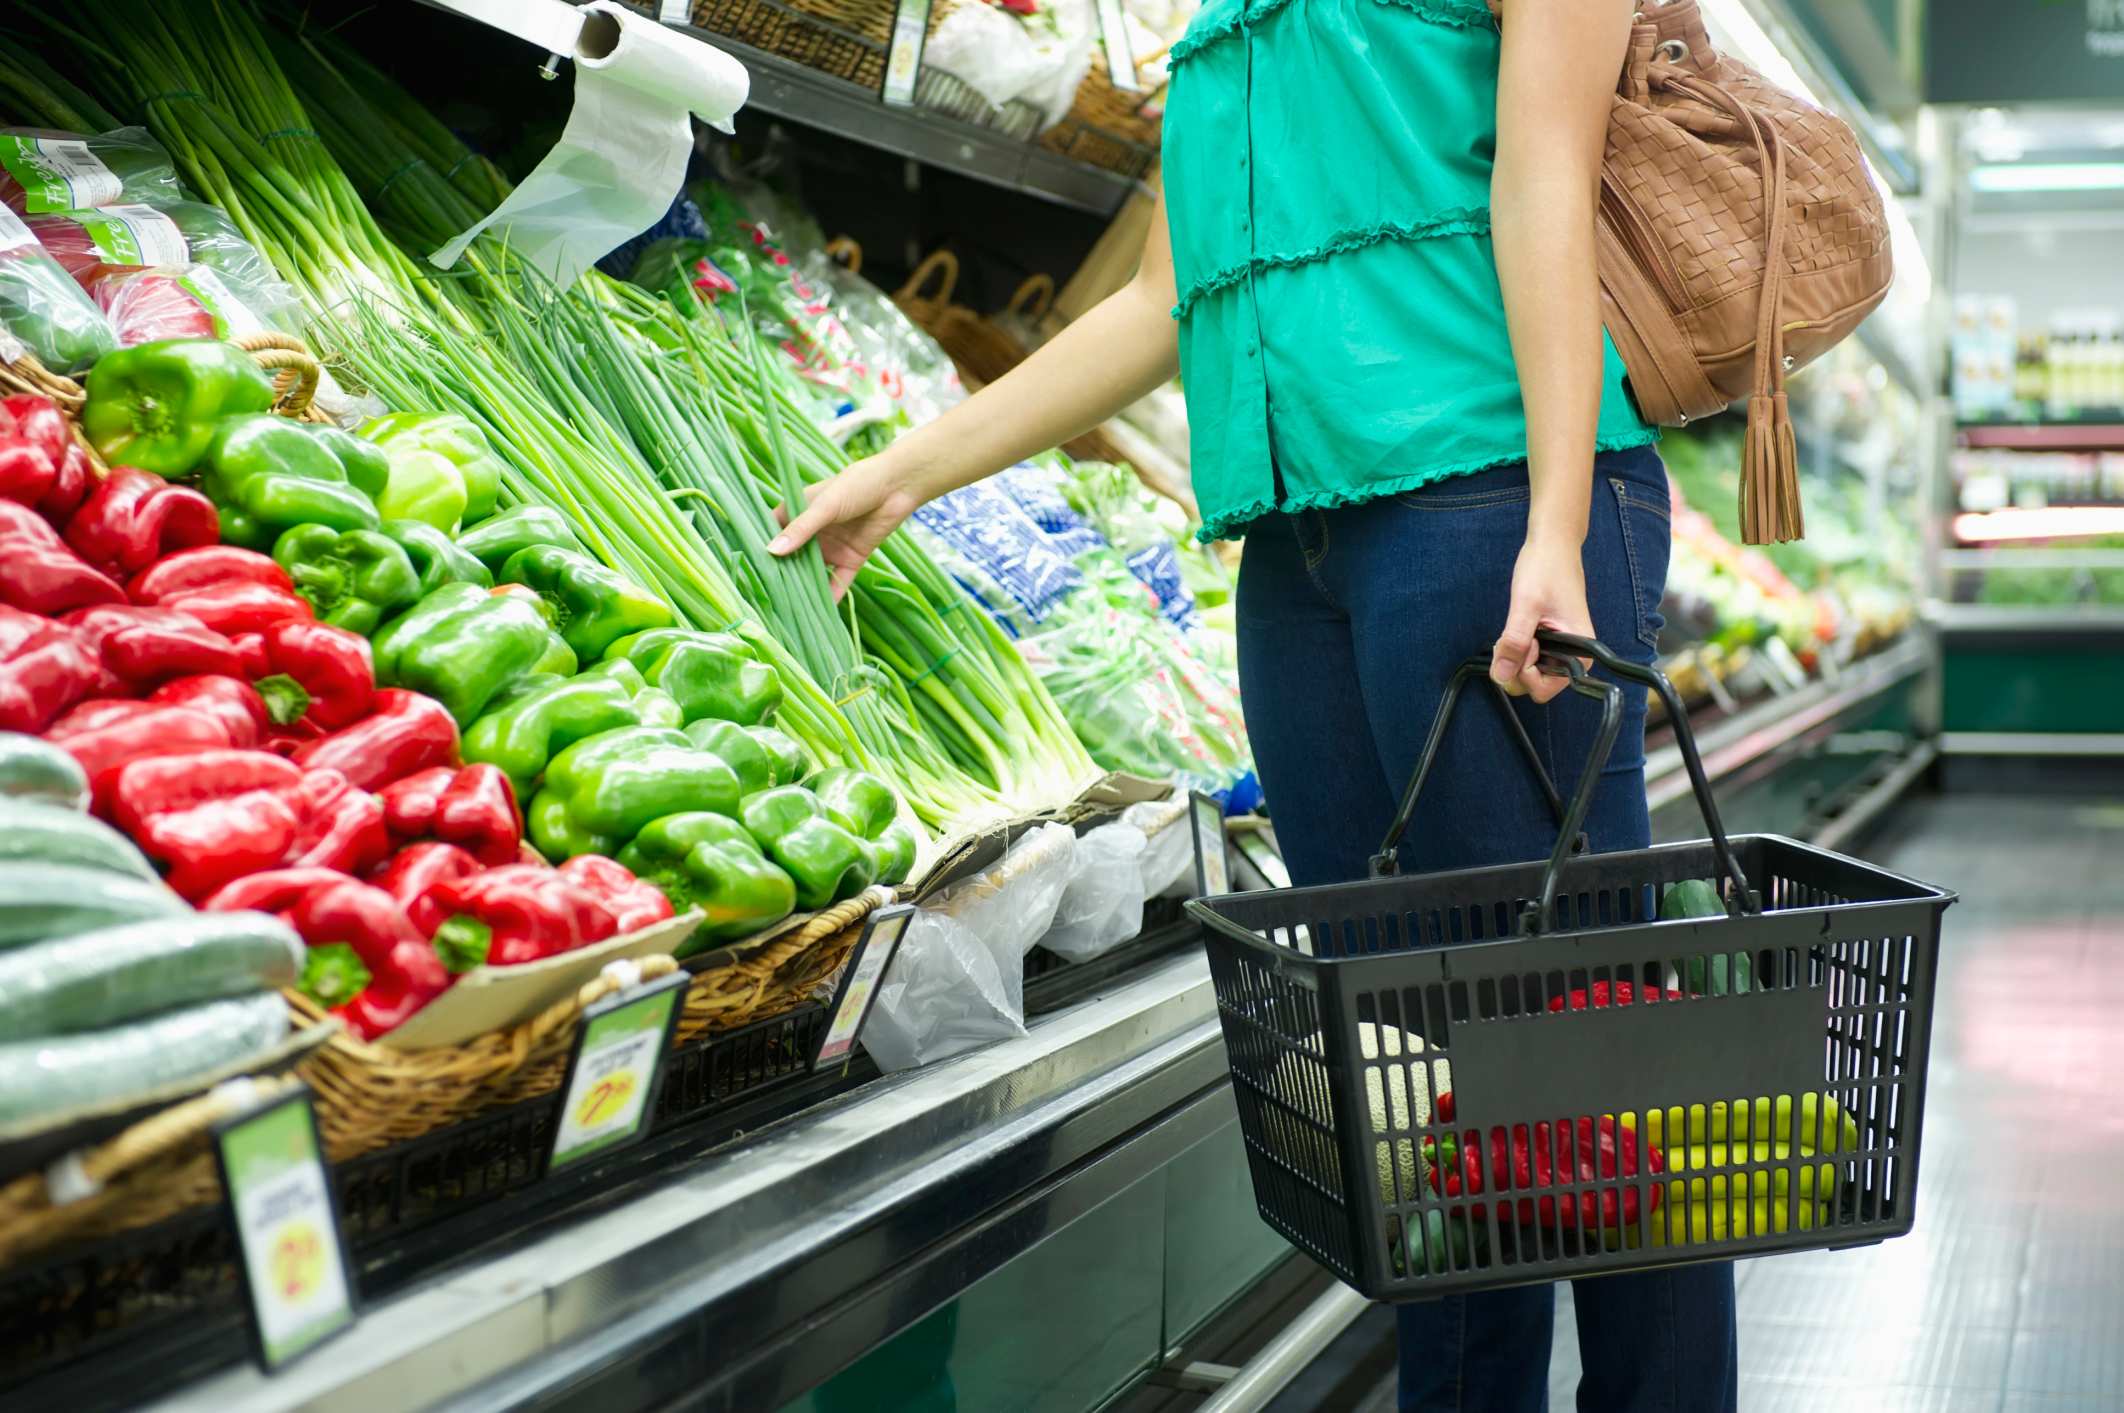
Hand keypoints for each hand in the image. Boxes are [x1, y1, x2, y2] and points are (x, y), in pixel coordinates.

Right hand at [767, 455, 922, 600]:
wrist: (897, 487)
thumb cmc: (857, 485)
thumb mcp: (825, 506)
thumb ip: (801, 529)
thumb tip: (772, 551)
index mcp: (799, 512)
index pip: (774, 532)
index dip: (764, 548)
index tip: (749, 568)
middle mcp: (812, 532)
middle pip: (792, 557)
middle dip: (782, 574)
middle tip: (766, 596)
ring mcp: (831, 547)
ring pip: (813, 572)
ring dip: (804, 588)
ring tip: (788, 610)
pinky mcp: (851, 559)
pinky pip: (838, 581)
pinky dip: (831, 596)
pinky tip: (821, 613)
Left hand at [1490, 534, 1592, 703]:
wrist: (1553, 545)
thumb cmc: (1545, 568)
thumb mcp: (1526, 605)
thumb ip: (1515, 642)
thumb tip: (1501, 677)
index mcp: (1579, 653)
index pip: (1543, 689)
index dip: (1524, 672)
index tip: (1523, 642)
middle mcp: (1574, 657)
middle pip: (1534, 684)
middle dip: (1516, 665)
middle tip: (1513, 632)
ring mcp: (1561, 650)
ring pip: (1529, 672)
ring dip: (1515, 655)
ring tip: (1517, 625)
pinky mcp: (1551, 642)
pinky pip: (1529, 658)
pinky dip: (1518, 647)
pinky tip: (1518, 627)